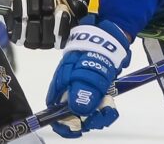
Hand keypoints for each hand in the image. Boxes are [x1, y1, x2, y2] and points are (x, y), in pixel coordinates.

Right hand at [46, 15, 130, 137]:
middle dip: (85, 120)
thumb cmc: (95, 49)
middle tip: (100, 117)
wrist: (110, 35)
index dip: (62, 122)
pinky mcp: (94, 87)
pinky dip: (102, 109)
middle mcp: (69, 88)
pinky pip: (95, 105)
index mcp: (61, 84)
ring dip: (96, 115)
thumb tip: (78, 110)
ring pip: (85, 111)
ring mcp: (81, 87)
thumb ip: (83, 89)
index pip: (53, 109)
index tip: (76, 129)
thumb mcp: (89, 68)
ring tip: (108, 110)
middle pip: (70, 113)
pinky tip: (110, 107)